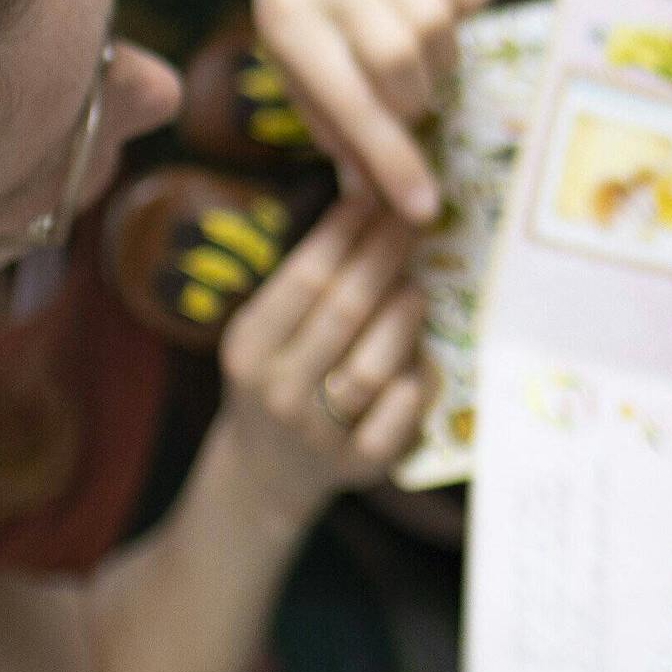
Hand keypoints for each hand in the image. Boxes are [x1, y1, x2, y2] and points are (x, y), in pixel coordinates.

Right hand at [216, 196, 433, 522]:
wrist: (265, 474)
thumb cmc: (281, 378)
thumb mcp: (269, 332)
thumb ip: (309, 283)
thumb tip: (370, 199)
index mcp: (248, 347)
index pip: (303, 279)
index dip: (345, 234)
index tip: (375, 197)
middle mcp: (276, 390)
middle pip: (344, 313)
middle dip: (384, 258)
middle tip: (412, 224)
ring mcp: (317, 432)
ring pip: (372, 365)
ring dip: (403, 317)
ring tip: (416, 287)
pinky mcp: (358, 464)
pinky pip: (399, 414)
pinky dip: (416, 381)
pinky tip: (424, 358)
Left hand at [254, 0, 494, 221]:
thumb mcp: (296, 56)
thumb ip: (332, 125)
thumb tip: (370, 199)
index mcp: (286, 18)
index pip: (348, 102)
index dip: (391, 160)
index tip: (424, 209)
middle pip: (400, 62)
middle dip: (416, 98)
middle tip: (409, 96)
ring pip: (440, 25)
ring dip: (441, 55)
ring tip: (420, 49)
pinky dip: (471, 5)